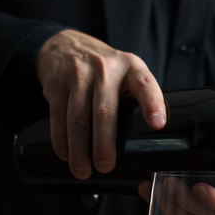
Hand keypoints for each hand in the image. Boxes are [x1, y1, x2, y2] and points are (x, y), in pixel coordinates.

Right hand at [36, 29, 165, 179]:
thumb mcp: (127, 73)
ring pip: (78, 117)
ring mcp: (78, 74)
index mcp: (131, 68)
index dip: (152, 104)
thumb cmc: (105, 69)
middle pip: (104, 111)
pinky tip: (65, 154)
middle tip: (105, 166)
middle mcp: (105, 69)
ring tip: (83, 170)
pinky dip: (60, 139)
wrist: (67, 44)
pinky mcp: (57, 83)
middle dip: (104, 143)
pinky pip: (58, 115)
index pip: (145, 85)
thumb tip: (151, 140)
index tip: (158, 124)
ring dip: (79, 148)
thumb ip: (138, 98)